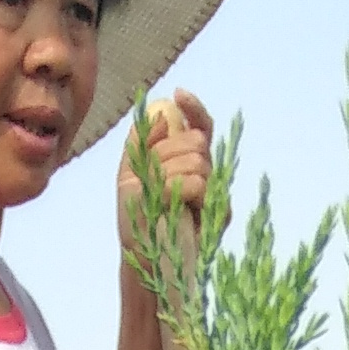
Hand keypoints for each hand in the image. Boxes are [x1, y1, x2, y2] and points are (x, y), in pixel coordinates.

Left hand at [118, 88, 212, 258]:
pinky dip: (181, 191)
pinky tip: (171, 206)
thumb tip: (163, 115)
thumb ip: (142, 142)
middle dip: (170, 152)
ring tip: (159, 198)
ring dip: (171, 175)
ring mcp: (213, 192)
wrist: (141, 255)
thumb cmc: (135, 217)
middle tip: (151, 175)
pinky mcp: (218, 214)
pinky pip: (201, 186)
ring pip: (200, 161)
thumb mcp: (129, 173)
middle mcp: (204, 172)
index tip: (179, 94)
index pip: (199, 125)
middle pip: (198, 141)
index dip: (193, 107)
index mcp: (185, 159)